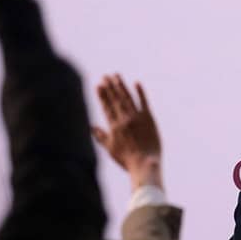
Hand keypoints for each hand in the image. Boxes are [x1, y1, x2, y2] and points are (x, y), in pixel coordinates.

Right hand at [92, 75, 161, 190]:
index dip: (102, 95)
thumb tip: (91, 127)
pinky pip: (144, 102)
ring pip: (127, 98)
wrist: (144, 164)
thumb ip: (100, 136)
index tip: (98, 84)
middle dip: (110, 86)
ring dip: (121, 86)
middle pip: (115, 99)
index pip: (106, 106)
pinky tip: (136, 83)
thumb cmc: (126, 159)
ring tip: (116, 76)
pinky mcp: (149, 118)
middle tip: (106, 76)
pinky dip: (140, 92)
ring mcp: (136, 118)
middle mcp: (124, 119)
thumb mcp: (110, 149)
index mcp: (114, 126)